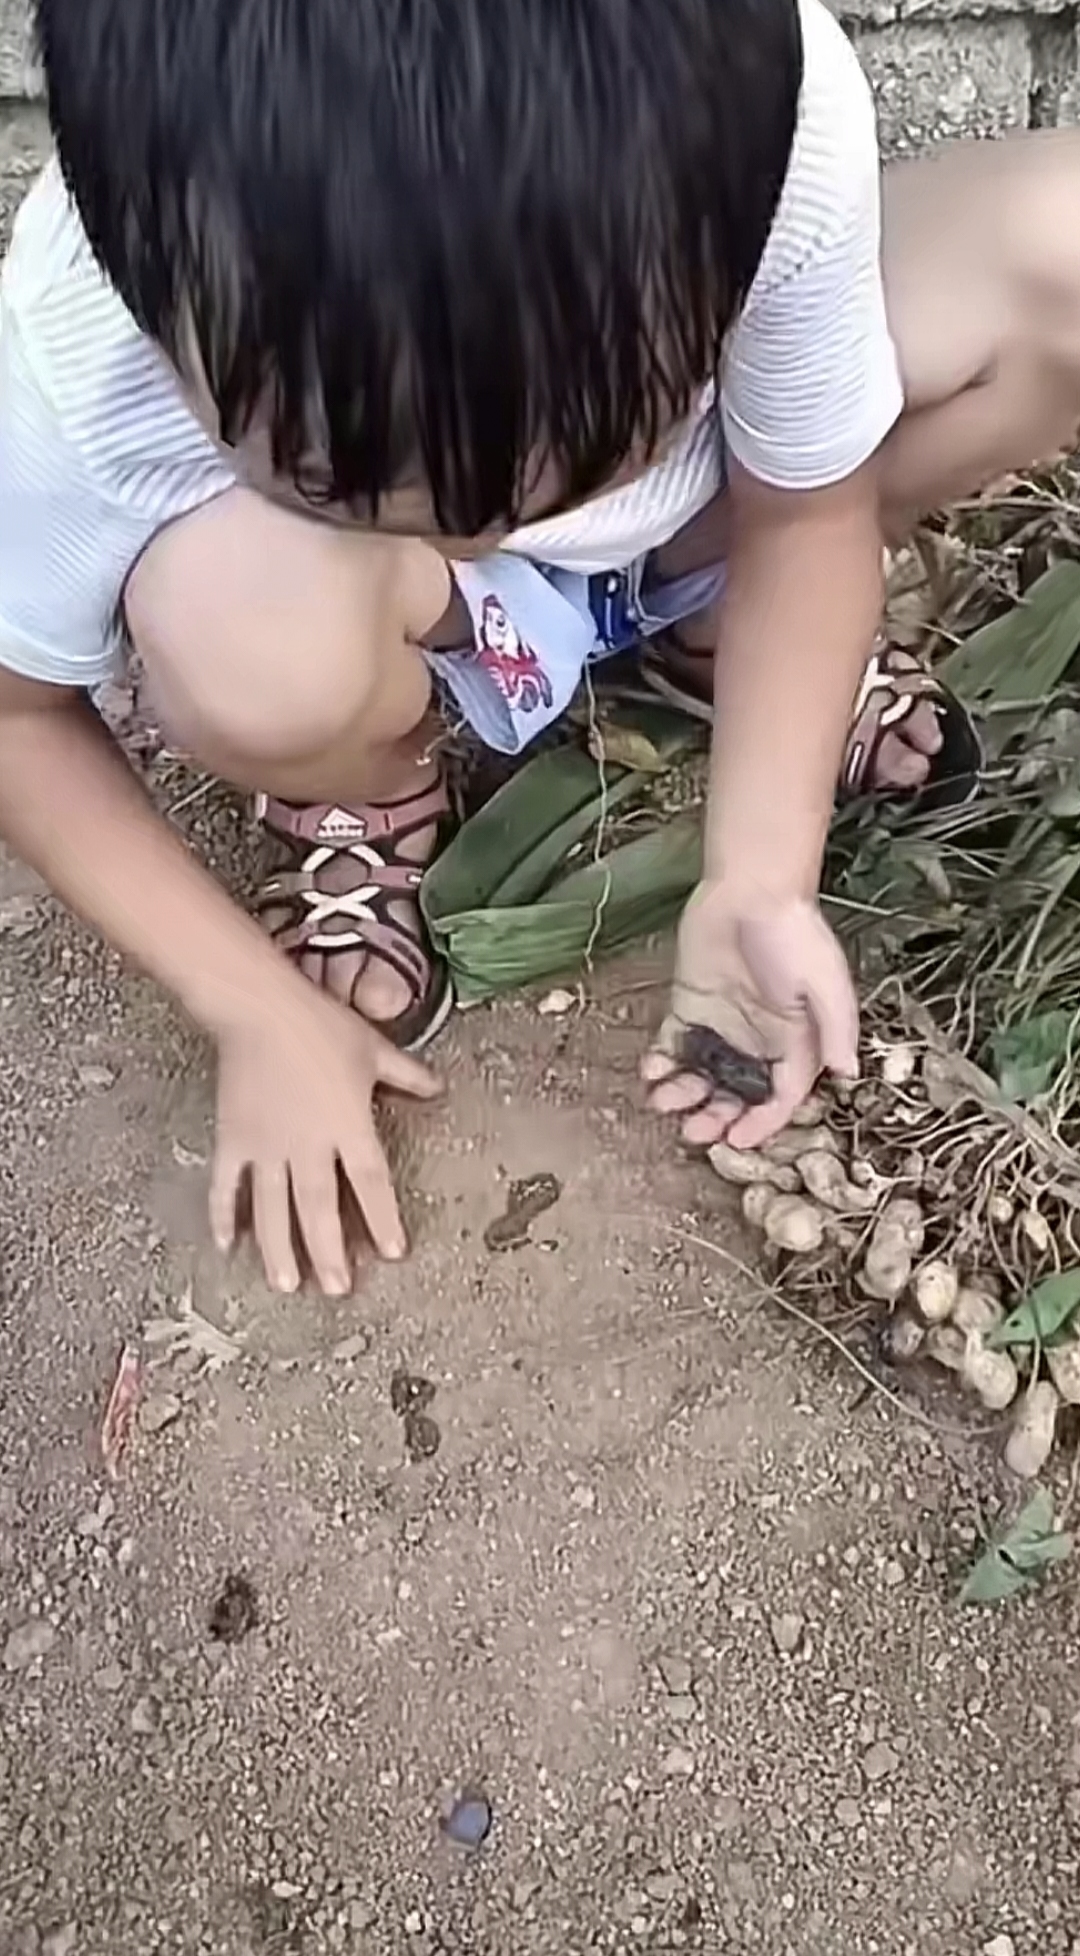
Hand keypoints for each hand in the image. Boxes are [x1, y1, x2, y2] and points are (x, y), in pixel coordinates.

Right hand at [211, 981, 439, 1293]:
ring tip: (286, 1285)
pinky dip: (224, 1216)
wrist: (259, 1007)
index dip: (382, 1218)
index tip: (393, 1252)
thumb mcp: (374, 1050)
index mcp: (347, 1124)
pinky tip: (227, 1246)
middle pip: (319, 1208)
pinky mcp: (232, 1138)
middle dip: (328, 1252)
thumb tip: (439, 1088)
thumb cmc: (319, 1025)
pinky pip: (226, 1185)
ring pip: (272, 1208)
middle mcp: (307, 1143)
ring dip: (279, 1249)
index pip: (370, 1181)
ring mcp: (265, 1145)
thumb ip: (407, 1076)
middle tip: (337, 1289)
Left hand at [642, 879, 857, 1148]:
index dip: (761, 1123)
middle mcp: (758, 1039)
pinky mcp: (691, 1005)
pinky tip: (651, 1071)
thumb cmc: (794, 934)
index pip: (780, 1097)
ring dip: (684, 1095)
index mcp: (795, 1041)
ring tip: (662, 1100)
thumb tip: (846, 1075)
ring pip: (702, 1076)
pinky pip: (674, 1045)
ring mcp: (723, 1024)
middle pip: (737, 1094)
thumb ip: (835, 1031)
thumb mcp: (825, 984)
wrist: (750, 888)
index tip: (736, 1139)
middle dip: (715, 1117)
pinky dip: (662, 1064)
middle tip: (692, 1130)